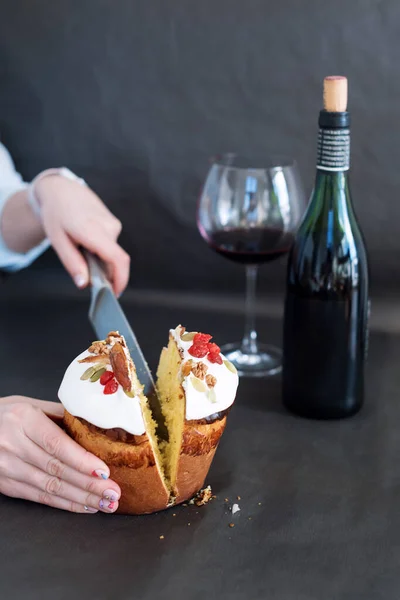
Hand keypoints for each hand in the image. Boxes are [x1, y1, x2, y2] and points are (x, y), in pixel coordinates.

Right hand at [0, 397, 120, 512]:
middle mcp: (13, 444)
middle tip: (114, 493)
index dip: (81, 460)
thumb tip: (97, 423)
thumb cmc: (8, 414)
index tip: (104, 471)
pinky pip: (38, 497)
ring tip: (106, 503)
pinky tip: (84, 506)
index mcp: (24, 420)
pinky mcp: (5, 485)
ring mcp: (6, 468)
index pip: (56, 444)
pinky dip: (64, 503)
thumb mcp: (32, 405)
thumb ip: (62, 414)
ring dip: (81, 498)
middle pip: (56, 469)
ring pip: (49, 488)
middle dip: (89, 484)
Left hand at [36, 176, 129, 295]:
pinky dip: (101, 252)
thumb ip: (72, 264)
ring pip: (112, 254)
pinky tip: (86, 242)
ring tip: (80, 250)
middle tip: (85, 272)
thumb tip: (84, 284)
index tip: (115, 293)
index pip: (118, 259)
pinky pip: (111, 246)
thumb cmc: (56, 214)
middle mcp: (108, 227)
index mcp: (93, 230)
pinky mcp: (114, 224)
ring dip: (100, 260)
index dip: (121, 279)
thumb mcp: (58, 241)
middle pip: (114, 261)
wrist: (61, 191)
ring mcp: (114, 224)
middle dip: (104, 273)